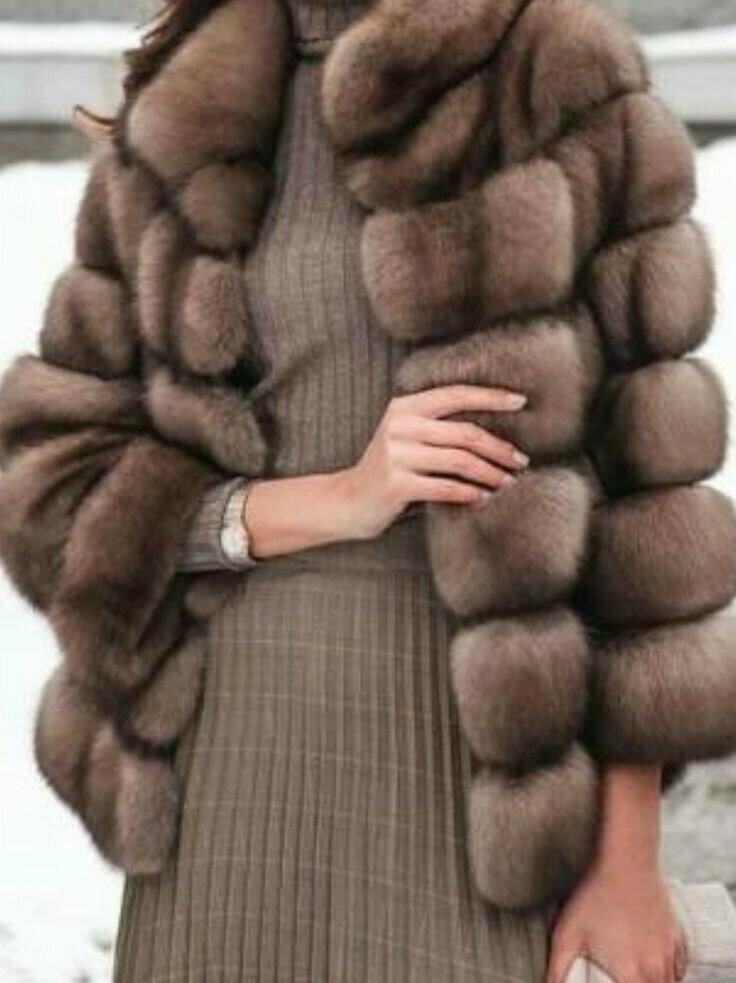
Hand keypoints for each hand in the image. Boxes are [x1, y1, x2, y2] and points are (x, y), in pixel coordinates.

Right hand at [340, 384, 529, 539]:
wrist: (346, 501)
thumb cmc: (388, 470)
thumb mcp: (406, 437)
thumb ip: (437, 427)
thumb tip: (494, 428)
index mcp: (405, 407)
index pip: (455, 395)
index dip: (491, 396)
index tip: (521, 401)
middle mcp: (400, 426)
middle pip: (465, 432)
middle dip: (499, 447)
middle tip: (521, 461)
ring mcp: (396, 455)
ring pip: (460, 461)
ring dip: (490, 473)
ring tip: (507, 482)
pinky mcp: (396, 484)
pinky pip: (446, 487)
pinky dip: (471, 493)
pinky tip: (484, 498)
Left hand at [546, 860, 688, 982]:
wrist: (628, 861)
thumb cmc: (597, 894)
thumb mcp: (567, 932)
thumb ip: (558, 967)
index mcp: (631, 975)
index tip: (608, 980)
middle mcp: (656, 970)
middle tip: (616, 975)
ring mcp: (670, 954)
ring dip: (651, 982)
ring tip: (630, 971)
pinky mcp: (678, 939)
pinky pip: (678, 970)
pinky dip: (668, 973)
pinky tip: (651, 966)